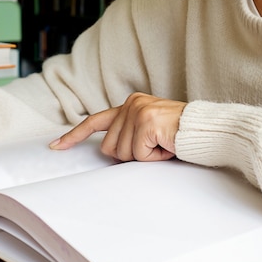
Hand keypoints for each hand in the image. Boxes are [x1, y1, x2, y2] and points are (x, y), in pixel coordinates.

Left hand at [50, 92, 185, 160]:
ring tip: (163, 145)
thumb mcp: (148, 131)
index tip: (56, 146)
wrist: (205, 130)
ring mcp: (138, 112)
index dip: (74, 136)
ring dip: (145, 157)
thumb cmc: (179, 135)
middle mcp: (130, 104)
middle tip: (154, 146)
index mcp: (129, 105)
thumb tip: (109, 152)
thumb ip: (128, 135)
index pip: (95, 121)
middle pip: (109, 148)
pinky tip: (167, 146)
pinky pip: (138, 155)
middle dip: (130, 155)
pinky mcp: (147, 123)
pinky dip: (154, 157)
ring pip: (123, 154)